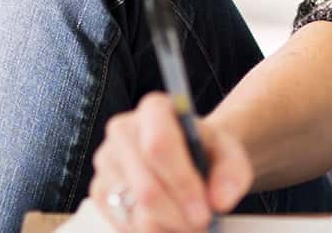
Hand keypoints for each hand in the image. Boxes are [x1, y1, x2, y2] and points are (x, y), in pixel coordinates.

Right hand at [88, 92, 254, 232]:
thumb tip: (219, 201)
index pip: (159, 146)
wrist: (188, 155)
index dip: (182, 183)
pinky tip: (168, 224)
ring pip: (133, 212)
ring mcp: (106, 161)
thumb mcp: (229, 154)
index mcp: (154, 110)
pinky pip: (122, 225)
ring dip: (166, 227)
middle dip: (178, 216)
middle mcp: (122, 130)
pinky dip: (151, 232)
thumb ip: (232, 173)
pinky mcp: (99, 191)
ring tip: (188, 224)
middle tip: (202, 226)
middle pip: (145, 187)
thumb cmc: (205, 151)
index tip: (205, 210)